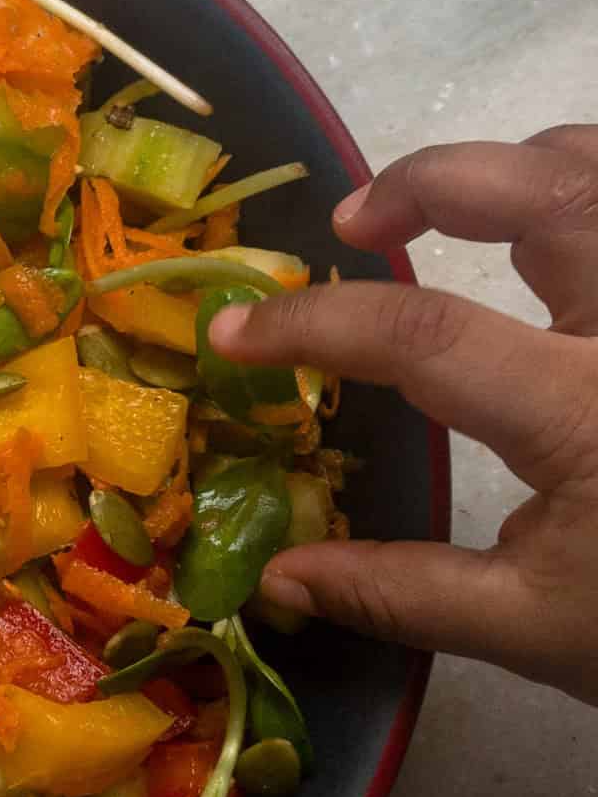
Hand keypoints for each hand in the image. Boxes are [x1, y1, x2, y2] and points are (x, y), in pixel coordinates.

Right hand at [206, 125, 597, 704]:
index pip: (423, 334)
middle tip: (354, 222)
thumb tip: (275, 577)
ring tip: (444, 207)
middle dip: (430, 180)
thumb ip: (402, 593)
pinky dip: (579, 190)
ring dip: (514, 167)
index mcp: (588, 414)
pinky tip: (545, 236)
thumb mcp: (537, 628)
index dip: (313, 323)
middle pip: (544, 191)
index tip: (233, 330)